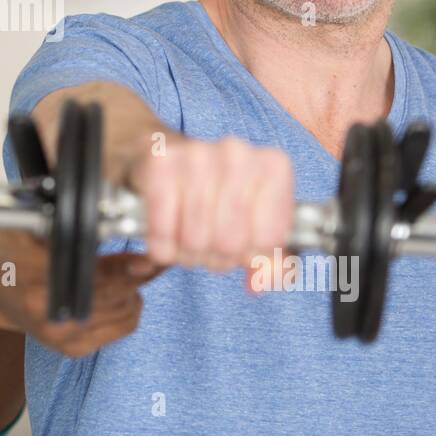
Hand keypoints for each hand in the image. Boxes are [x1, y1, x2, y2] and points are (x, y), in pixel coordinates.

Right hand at [0, 228, 164, 356]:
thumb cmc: (11, 252)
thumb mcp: (30, 225)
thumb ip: (66, 223)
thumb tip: (110, 219)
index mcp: (35, 282)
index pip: (93, 276)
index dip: (126, 268)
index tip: (151, 258)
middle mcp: (49, 315)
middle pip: (115, 295)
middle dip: (139, 274)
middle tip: (157, 256)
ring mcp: (63, 337)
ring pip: (125, 310)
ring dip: (135, 287)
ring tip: (132, 269)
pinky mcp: (74, 349)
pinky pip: (123, 326)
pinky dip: (130, 306)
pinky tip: (122, 290)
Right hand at [124, 134, 294, 278]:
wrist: (173, 160)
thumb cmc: (221, 197)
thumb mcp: (259, 227)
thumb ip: (274, 262)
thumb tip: (259, 282)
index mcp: (272, 166)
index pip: (269, 240)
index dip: (251, 253)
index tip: (243, 240)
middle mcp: (237, 154)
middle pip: (230, 242)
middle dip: (217, 256)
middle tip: (211, 242)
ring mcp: (197, 155)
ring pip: (195, 240)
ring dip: (188, 253)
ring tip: (188, 237)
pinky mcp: (161, 164)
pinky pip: (162, 230)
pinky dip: (162, 245)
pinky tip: (167, 233)